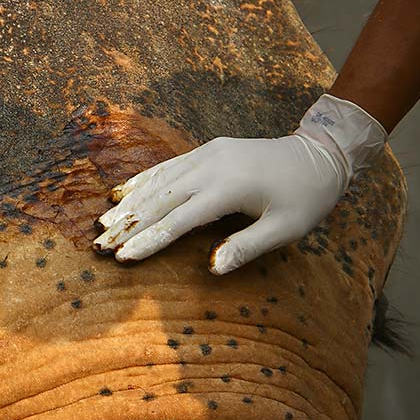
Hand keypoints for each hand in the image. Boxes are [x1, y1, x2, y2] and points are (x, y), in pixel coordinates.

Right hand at [93, 134, 347, 274]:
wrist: (320, 155)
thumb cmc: (306, 198)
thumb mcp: (286, 230)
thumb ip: (247, 247)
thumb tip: (212, 269)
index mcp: (229, 188)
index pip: (178, 219)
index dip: (149, 240)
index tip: (123, 257)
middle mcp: (211, 166)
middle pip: (159, 198)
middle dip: (128, 224)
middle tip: (99, 245)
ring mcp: (207, 154)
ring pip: (158, 180)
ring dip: (130, 202)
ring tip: (104, 222)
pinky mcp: (207, 150)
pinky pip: (168, 167)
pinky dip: (143, 181)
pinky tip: (124, 193)